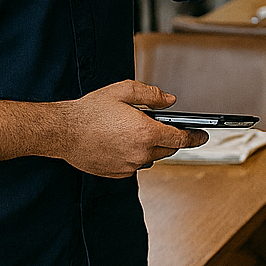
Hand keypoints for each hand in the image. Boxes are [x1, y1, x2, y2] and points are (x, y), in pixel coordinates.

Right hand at [55, 81, 205, 178]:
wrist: (62, 132)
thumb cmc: (90, 111)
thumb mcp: (124, 91)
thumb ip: (152, 95)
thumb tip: (170, 101)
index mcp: (146, 133)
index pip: (181, 139)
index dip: (196, 137)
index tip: (203, 135)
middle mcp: (140, 153)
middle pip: (168, 149)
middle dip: (171, 138)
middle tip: (164, 126)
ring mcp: (128, 166)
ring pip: (152, 158)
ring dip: (152, 147)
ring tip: (137, 131)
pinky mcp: (116, 174)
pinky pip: (135, 165)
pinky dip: (136, 155)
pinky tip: (123, 142)